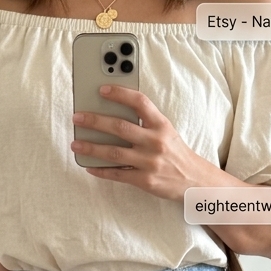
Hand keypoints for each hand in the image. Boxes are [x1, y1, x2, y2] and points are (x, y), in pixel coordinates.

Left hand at [71, 86, 211, 200]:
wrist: (194, 180)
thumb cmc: (175, 153)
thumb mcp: (166, 131)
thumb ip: (145, 122)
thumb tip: (114, 112)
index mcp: (161, 124)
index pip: (140, 102)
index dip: (120, 93)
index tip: (102, 90)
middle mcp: (155, 141)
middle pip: (120, 127)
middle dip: (95, 121)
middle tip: (78, 118)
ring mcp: (150, 162)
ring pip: (114, 152)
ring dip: (91, 148)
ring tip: (75, 144)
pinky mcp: (145, 180)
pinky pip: (118, 174)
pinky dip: (101, 171)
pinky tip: (89, 167)